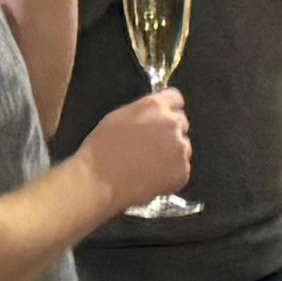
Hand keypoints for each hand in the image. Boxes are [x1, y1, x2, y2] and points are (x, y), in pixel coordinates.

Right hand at [74, 89, 194, 210]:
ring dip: (172, 154)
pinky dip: (171, 175)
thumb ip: (143, 111)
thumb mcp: (119, 116)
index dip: (169, 109)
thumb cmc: (101, 150)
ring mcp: (180, 148)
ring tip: (149, 165)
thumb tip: (155, 114)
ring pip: (184, 147)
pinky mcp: (182, 172)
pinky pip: (182, 170)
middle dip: (170, 133)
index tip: (162, 119)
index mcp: (155, 106)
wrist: (97, 181)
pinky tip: (152, 177)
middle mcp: (171, 124)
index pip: (176, 98)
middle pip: (181, 123)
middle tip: (151, 146)